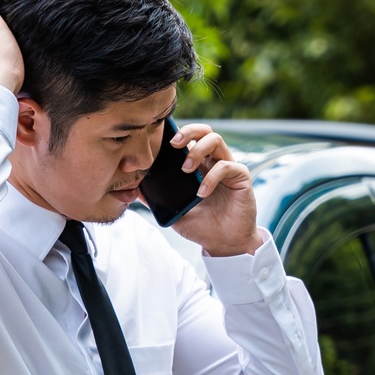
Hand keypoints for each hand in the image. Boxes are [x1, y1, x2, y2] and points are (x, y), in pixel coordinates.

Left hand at [165, 123, 261, 257]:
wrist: (223, 244)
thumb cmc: (201, 226)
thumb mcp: (173, 211)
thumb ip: (156, 199)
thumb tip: (133, 189)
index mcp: (198, 166)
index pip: (190, 138)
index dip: (178, 133)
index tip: (162, 141)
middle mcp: (213, 162)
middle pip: (204, 131)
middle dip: (188, 131)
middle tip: (174, 144)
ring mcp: (228, 167)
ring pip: (216, 140)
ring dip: (197, 150)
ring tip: (185, 169)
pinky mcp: (241, 177)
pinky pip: (226, 166)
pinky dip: (211, 177)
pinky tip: (201, 193)